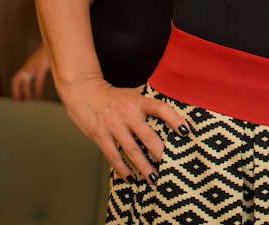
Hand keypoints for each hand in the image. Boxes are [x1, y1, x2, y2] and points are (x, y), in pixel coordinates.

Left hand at [12, 45, 51, 100]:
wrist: (54, 41)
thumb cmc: (52, 51)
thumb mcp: (44, 61)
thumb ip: (43, 68)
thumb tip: (48, 74)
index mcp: (28, 66)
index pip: (16, 79)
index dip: (15, 88)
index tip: (17, 97)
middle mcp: (28, 67)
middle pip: (17, 81)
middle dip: (16, 91)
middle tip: (17, 101)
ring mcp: (33, 67)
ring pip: (26, 82)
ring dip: (25, 92)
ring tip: (27, 100)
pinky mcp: (41, 67)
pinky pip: (38, 80)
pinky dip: (37, 88)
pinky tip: (38, 95)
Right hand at [60, 76, 189, 182]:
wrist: (83, 91)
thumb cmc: (111, 95)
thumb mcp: (131, 94)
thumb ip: (147, 101)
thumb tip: (171, 103)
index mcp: (138, 102)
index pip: (161, 108)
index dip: (175, 119)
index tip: (186, 131)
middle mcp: (127, 113)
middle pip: (148, 135)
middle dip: (161, 152)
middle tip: (173, 166)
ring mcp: (113, 125)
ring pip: (132, 150)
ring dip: (143, 166)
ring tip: (153, 178)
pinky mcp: (99, 135)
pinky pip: (113, 156)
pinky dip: (122, 169)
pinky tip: (131, 178)